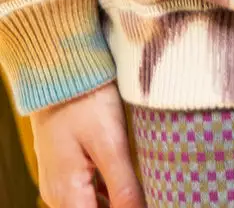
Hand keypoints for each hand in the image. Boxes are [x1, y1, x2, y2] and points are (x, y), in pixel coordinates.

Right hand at [31, 82, 145, 207]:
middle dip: (118, 207)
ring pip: (88, 206)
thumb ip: (123, 185)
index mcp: (66, 192)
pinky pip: (84, 193)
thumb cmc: (85, 100)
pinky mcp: (63, 168)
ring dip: (112, 202)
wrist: (59, 70)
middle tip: (146, 193)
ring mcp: (58, 181)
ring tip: (138, 188)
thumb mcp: (109, 142)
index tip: (145, 201)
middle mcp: (56, 194)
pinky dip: (104, 194)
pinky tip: (124, 183)